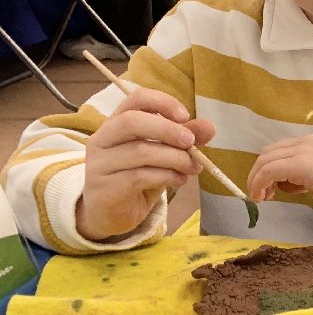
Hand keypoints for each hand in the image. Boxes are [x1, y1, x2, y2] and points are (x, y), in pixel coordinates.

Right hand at [77, 89, 215, 241]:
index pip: (135, 99)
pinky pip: (140, 177)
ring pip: (140, 151)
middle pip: (132, 121)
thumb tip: (209, 126)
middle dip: (168, 130)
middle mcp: (102, 139)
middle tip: (191, 143)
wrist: (111, 215)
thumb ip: (183, 140)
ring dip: (174, 158)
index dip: (162, 102)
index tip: (185, 116)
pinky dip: (167, 176)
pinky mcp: (106, 188)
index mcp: (116, 124)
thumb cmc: (138, 178)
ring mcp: (100, 164)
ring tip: (192, 167)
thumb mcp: (164, 156)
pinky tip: (179, 180)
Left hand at [247, 134, 312, 215]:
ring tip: (263, 198)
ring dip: (256, 181)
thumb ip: (309, 173)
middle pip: (267, 154)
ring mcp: (301, 151)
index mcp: (312, 141)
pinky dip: (259, 184)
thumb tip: (292, 184)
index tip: (270, 188)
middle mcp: (304, 141)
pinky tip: (263, 198)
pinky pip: (268, 172)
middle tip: (263, 194)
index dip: (268, 169)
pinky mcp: (299, 164)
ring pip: (264, 162)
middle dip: (258, 175)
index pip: (279, 151)